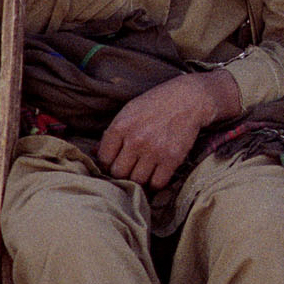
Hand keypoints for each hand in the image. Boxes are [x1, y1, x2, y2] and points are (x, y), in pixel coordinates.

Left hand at [97, 74, 218, 188]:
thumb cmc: (156, 104)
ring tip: (143, 172)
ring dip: (139, 179)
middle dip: (123, 173)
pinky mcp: (172, 158)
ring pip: (137, 181)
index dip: (108, 164)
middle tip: (130, 168)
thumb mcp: (129, 112)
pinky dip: (156, 183)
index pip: (103, 159)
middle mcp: (135, 140)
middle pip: (118, 173)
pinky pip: (157, 183)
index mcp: (120, 126)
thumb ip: (112, 134)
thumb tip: (93, 153)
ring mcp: (154, 150)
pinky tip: (156, 174)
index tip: (116, 162)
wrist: (189, 99)